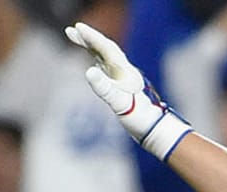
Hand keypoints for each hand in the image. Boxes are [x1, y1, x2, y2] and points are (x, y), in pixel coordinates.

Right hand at [65, 23, 190, 160]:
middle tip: (71, 30)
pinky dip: (99, 63)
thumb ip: (104, 87)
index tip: (77, 27)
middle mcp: (125, 72)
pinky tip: (95, 66)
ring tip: (79, 40)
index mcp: (124, 71)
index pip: (106, 48)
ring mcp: (125, 79)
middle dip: (88, 39)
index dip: (91, 37)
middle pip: (105, 49)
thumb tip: (89, 71)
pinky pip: (109, 70)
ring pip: (107, 58)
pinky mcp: (124, 89)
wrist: (155, 128)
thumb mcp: (119, 102)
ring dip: (93, 48)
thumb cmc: (139, 117)